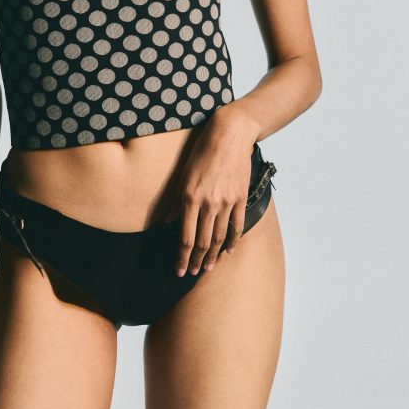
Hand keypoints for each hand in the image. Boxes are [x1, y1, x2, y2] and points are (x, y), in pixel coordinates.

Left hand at [164, 125, 257, 276]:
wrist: (230, 135)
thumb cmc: (202, 151)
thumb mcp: (183, 174)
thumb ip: (176, 200)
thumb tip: (169, 222)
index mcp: (190, 198)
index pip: (184, 237)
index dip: (181, 257)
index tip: (179, 270)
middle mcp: (208, 203)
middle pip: (201, 241)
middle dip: (195, 260)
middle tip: (191, 273)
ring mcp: (226, 202)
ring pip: (219, 237)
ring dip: (212, 255)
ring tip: (207, 267)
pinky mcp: (240, 198)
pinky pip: (236, 225)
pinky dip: (232, 241)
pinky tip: (228, 250)